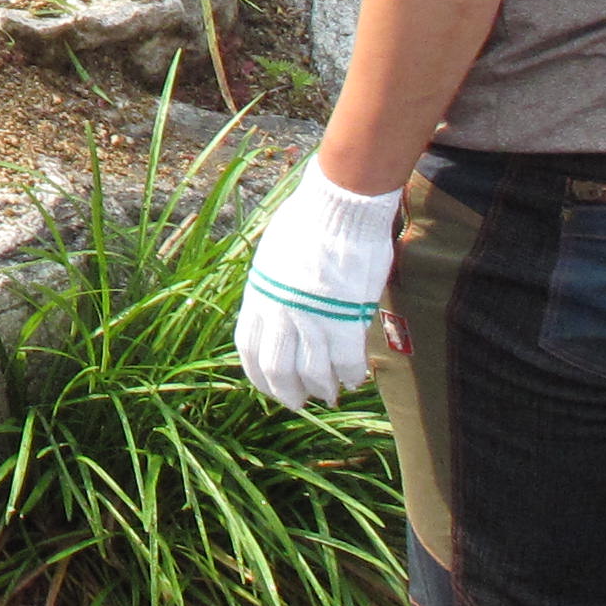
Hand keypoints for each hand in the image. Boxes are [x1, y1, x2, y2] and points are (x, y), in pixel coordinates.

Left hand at [235, 155, 400, 409]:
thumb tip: (274, 304)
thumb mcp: (274, 254)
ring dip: (322, 389)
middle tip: (299, 402)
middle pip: (276, 369)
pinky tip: (357, 379)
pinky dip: (351, 375)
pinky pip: (346, 362)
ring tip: (330, 395)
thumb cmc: (310, 221)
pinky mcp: (345, 317)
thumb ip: (273, 286)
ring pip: (312, 373)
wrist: (339, 204)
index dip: (258, 375)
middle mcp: (279, 310)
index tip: (268, 386)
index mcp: (259, 293)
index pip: (248, 348)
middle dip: (287, 393)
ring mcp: (311, 316)